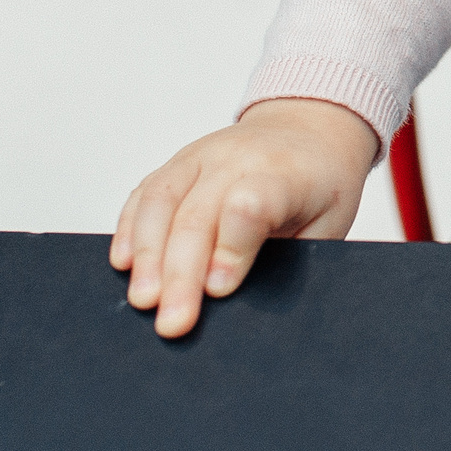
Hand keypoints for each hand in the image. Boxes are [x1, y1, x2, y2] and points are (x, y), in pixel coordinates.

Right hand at [110, 97, 378, 338]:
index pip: (251, 204)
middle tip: (173, 323)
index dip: (232, 248)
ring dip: (147, 256)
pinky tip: (123, 263)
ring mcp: (201, 155)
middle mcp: (237, 158)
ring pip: (161, 202)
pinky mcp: (177, 162)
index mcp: (285, 174)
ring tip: (143, 301)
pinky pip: (144, 192)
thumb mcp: (328, 223)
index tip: (218, 291)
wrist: (308, 128)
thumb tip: (247, 305)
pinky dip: (129, 228)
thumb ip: (292, 258)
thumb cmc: (320, 186)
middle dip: (181, 274)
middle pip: (198, 214)